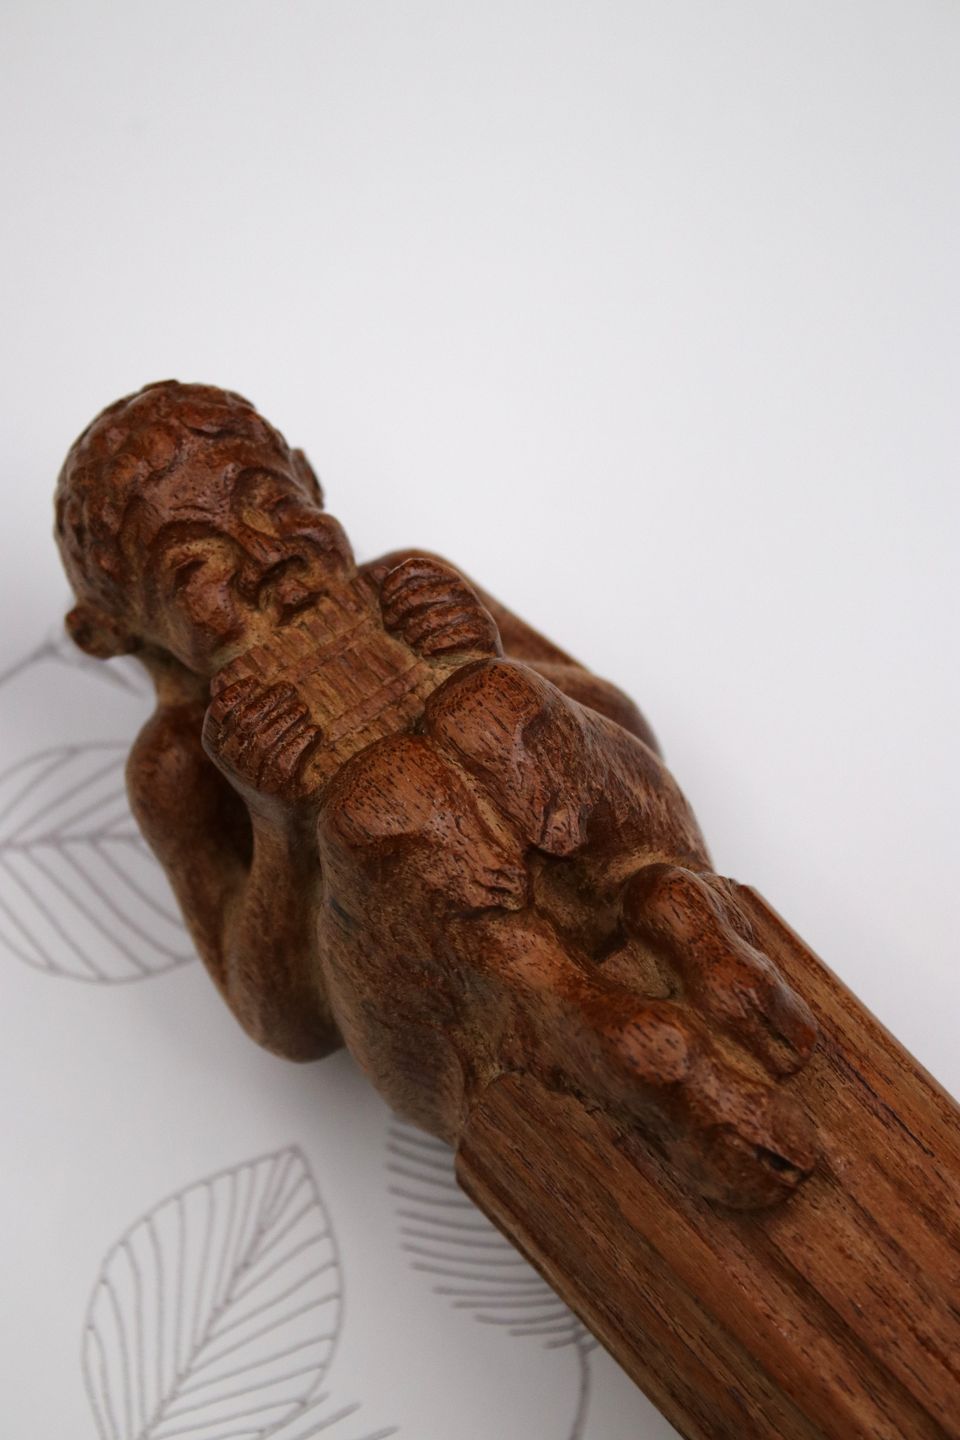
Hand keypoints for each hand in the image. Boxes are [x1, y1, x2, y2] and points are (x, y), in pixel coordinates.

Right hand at [203, 672, 320, 802]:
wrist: (279, 810)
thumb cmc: (259, 763)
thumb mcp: (240, 739)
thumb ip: (233, 711)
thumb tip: (221, 676)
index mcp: (215, 743)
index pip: (219, 709)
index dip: (237, 690)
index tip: (255, 680)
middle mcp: (229, 760)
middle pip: (247, 718)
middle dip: (270, 699)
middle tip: (288, 688)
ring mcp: (251, 775)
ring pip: (269, 736)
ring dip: (289, 717)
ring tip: (302, 709)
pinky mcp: (276, 786)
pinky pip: (289, 755)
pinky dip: (304, 739)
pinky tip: (314, 731)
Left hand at [380, 556, 501, 660]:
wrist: (476, 658)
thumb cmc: (437, 630)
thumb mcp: (415, 610)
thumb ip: (395, 592)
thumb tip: (376, 573)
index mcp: (442, 575)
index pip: (414, 567)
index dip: (393, 582)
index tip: (383, 602)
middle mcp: (459, 587)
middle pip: (420, 593)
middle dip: (398, 610)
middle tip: (390, 626)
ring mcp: (473, 607)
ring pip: (433, 618)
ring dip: (415, 632)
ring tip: (410, 642)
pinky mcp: (484, 628)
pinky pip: (453, 635)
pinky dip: (435, 645)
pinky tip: (427, 652)